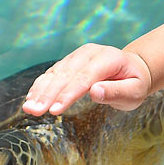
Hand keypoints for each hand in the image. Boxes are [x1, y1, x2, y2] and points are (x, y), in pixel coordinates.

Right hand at [22, 43, 152, 114]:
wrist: (132, 69)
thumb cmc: (134, 83)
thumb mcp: (135, 91)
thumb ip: (117, 91)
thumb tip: (95, 92)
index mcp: (109, 58)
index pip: (85, 77)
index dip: (68, 94)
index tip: (55, 110)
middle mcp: (90, 53)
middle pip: (66, 74)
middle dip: (48, 94)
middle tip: (34, 111)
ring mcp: (78, 55)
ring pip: (55, 73)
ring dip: (40, 91)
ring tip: (28, 108)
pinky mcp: (69, 62)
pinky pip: (52, 74)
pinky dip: (41, 86)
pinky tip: (31, 99)